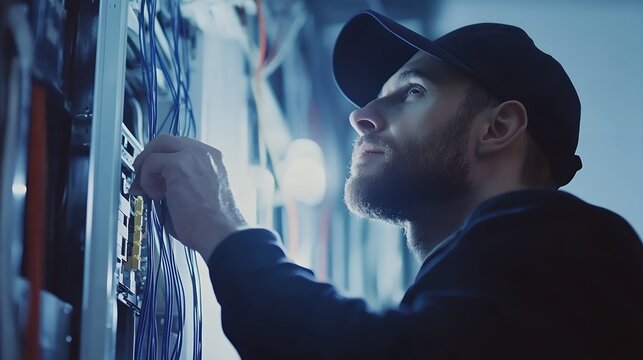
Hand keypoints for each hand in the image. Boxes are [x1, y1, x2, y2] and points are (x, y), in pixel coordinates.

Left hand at [130, 134, 246, 259]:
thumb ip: (178, 182)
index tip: (154, 179)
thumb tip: (153, 185)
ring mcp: (193, 155)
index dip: (163, 161)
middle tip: (141, 178)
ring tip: (150, 192)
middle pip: (167, 140)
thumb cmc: (210, 224)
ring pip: (158, 145)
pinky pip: (151, 162)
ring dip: (146, 168)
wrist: (219, 232)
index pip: (180, 148)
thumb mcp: (196, 195)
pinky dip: (147, 180)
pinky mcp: (179, 164)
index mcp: (212, 160)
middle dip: (149, 157)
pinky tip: (158, 196)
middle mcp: (205, 153)